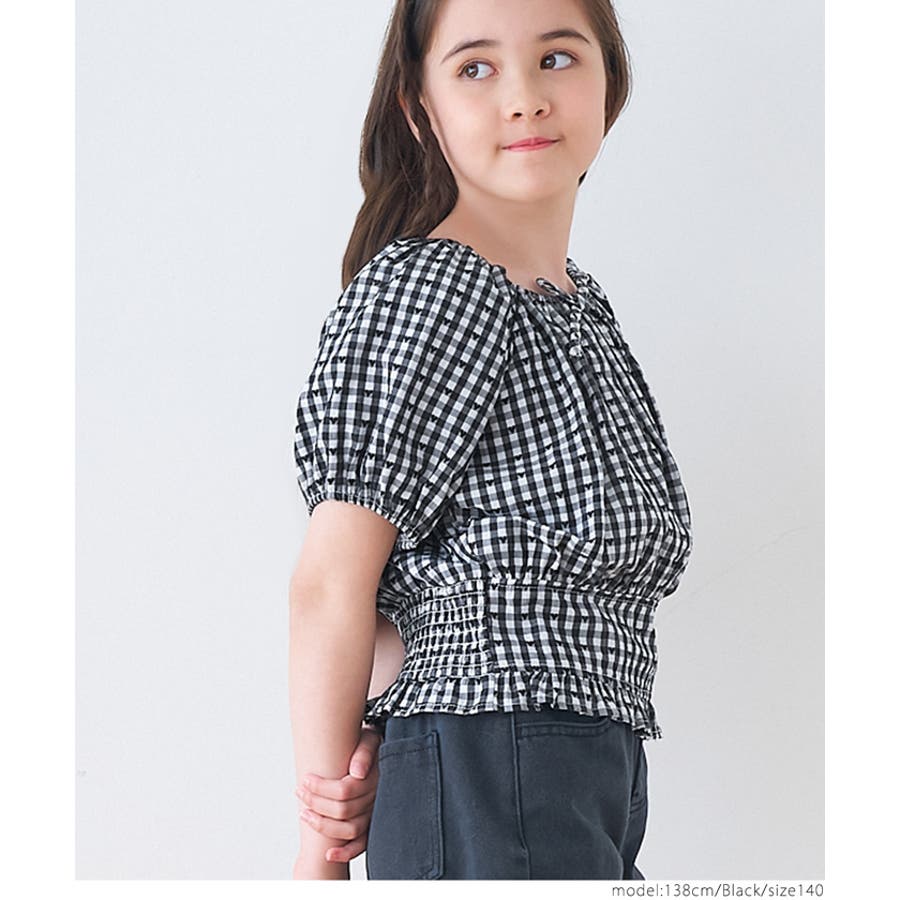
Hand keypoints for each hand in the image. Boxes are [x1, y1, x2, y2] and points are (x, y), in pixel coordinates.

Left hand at [295, 724, 382, 863]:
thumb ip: (364, 753)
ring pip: (350, 830)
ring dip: (323, 826)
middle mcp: (376, 799)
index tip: (306, 780)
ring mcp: (374, 813)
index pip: (345, 791)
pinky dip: (346, 853)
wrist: (379, 751)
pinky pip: (363, 844)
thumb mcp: (369, 739)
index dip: (321, 788)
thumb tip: (357, 772)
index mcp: (375, 778)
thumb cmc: (370, 745)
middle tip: (300, 792)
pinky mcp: (372, 824)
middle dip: (316, 802)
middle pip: (343, 810)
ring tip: (304, 814)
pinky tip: (329, 855)